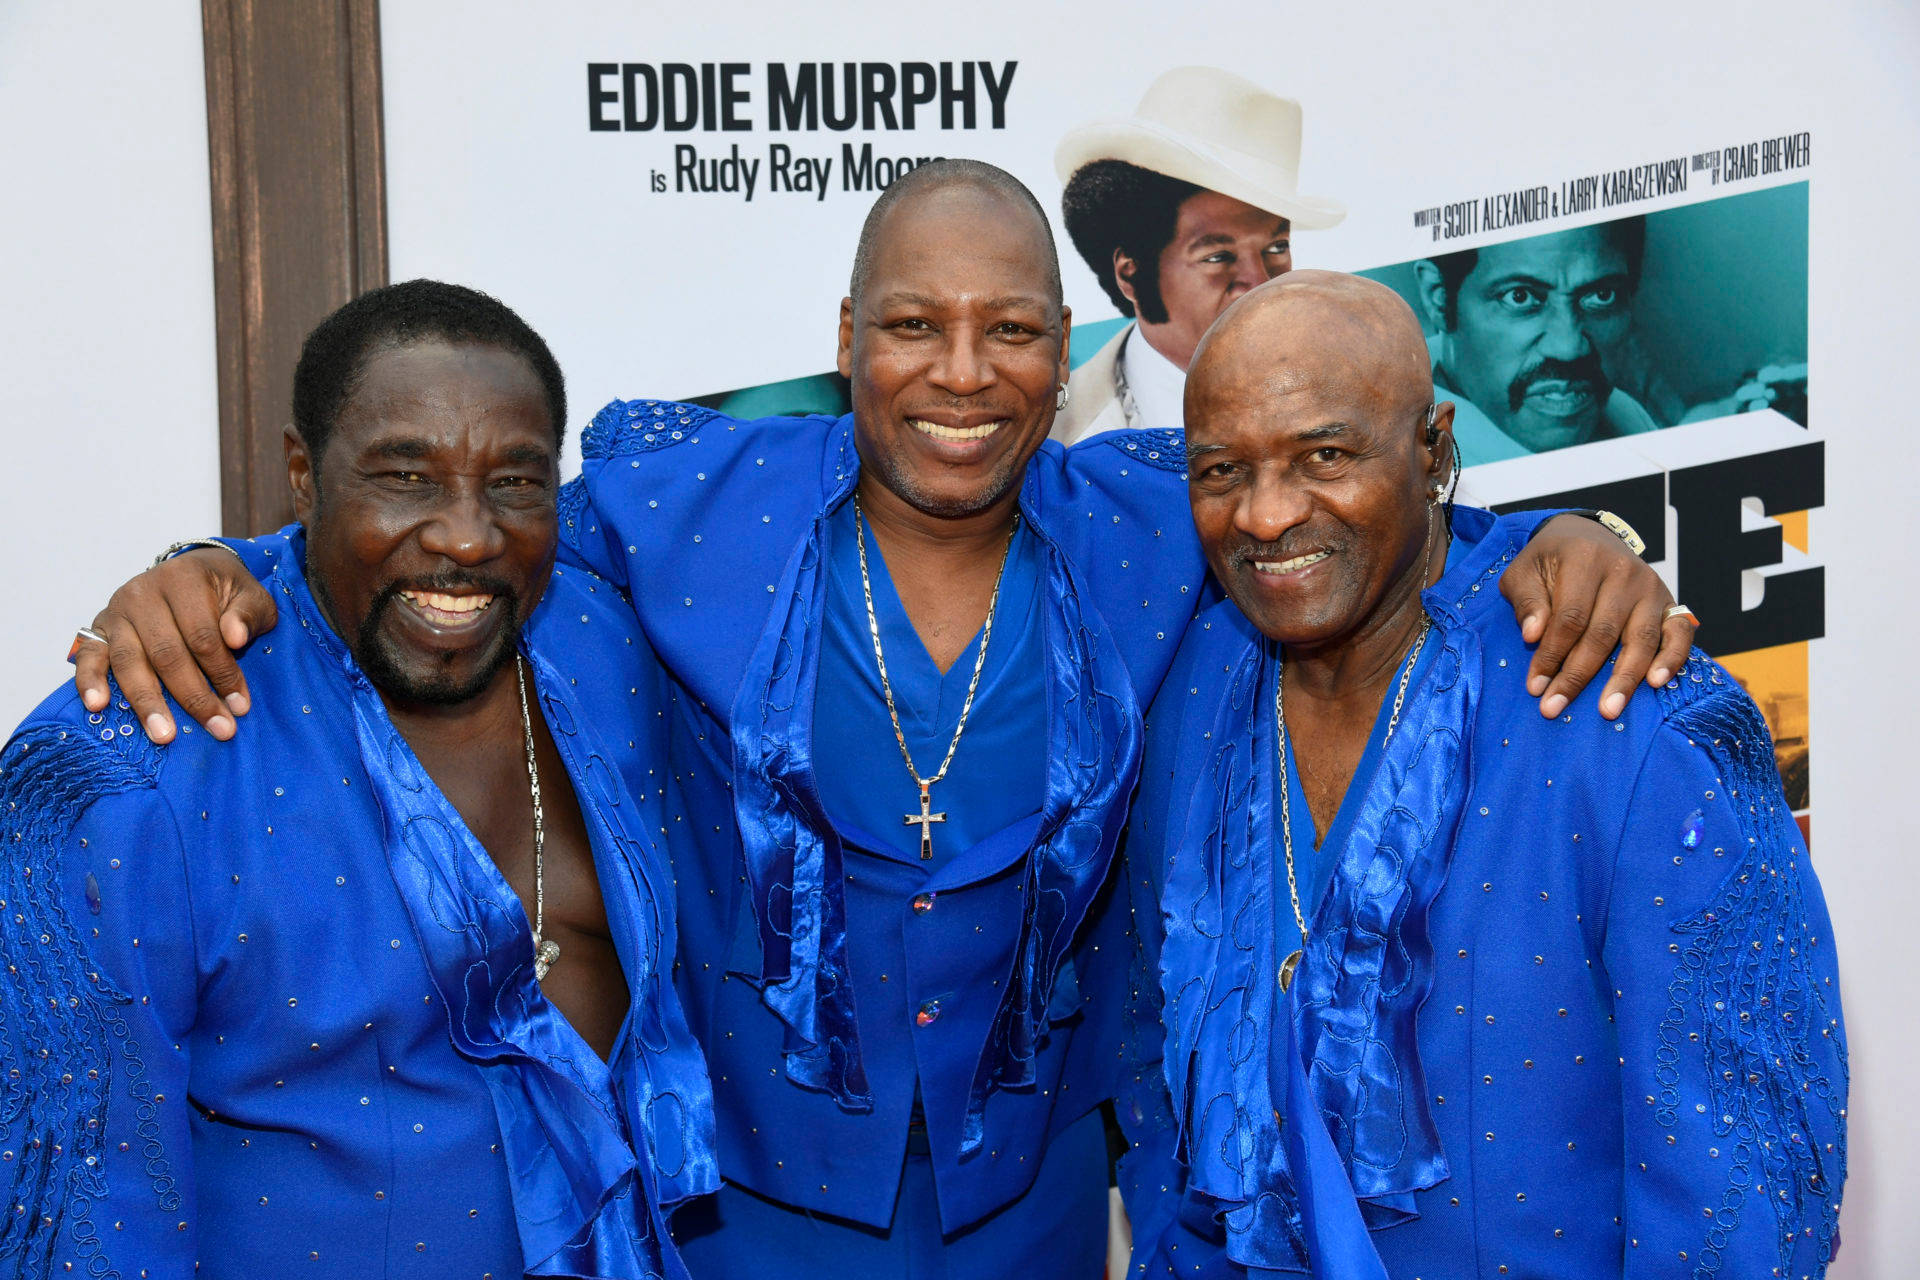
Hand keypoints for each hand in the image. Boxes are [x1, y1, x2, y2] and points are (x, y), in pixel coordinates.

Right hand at [73, 548, 277, 742]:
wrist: (195, 571)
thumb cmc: (225, 590)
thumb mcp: (252, 595)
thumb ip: (247, 615)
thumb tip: (234, 637)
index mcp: (184, 579)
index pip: (202, 636)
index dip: (222, 674)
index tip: (240, 706)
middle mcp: (143, 592)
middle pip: (166, 653)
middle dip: (193, 697)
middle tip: (217, 729)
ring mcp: (117, 610)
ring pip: (129, 660)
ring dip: (147, 702)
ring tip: (164, 735)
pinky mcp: (99, 627)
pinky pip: (88, 654)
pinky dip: (89, 680)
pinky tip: (98, 706)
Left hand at [1499, 514, 1694, 720]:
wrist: (1587, 538)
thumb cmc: (1550, 562)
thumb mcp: (1523, 572)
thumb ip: (1526, 601)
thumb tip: (1533, 635)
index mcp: (1584, 559)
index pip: (1569, 617)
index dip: (1551, 655)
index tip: (1535, 686)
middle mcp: (1624, 572)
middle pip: (1602, 633)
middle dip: (1577, 676)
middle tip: (1556, 707)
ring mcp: (1651, 587)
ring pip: (1640, 639)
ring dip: (1624, 679)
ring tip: (1608, 710)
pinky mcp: (1670, 602)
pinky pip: (1679, 633)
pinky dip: (1672, 658)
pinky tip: (1656, 683)